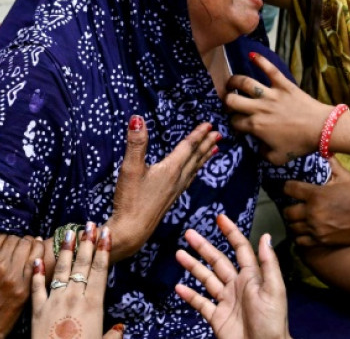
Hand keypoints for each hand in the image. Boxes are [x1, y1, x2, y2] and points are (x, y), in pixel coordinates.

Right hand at [0, 234, 41, 338]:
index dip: (1, 239)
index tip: (1, 245)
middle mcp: (0, 267)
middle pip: (15, 240)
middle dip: (15, 240)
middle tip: (14, 246)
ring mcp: (15, 277)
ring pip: (28, 246)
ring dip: (27, 243)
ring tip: (26, 245)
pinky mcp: (26, 288)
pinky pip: (37, 261)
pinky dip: (39, 251)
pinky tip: (37, 248)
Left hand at [32, 224, 123, 338]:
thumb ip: (113, 335)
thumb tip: (120, 328)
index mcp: (93, 304)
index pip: (100, 270)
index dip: (103, 250)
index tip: (106, 233)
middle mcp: (74, 298)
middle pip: (82, 265)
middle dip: (87, 242)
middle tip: (89, 224)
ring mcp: (54, 302)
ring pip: (61, 270)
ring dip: (66, 250)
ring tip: (68, 232)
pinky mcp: (37, 311)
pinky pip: (37, 287)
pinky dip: (37, 272)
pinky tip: (36, 258)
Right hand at [107, 116, 219, 261]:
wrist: (131, 231)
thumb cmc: (130, 200)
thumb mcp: (130, 168)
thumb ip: (136, 143)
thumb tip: (137, 118)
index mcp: (170, 169)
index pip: (188, 147)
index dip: (198, 134)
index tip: (210, 125)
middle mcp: (176, 179)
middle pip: (195, 158)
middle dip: (206, 144)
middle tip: (219, 134)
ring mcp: (174, 191)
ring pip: (194, 169)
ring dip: (204, 157)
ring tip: (213, 149)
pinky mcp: (170, 199)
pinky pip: (188, 179)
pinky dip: (195, 170)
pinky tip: (192, 173)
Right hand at [175, 214, 290, 338]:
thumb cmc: (272, 322)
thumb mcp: (274, 289)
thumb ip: (268, 263)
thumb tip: (265, 236)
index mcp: (252, 277)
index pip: (240, 249)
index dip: (231, 232)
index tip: (220, 218)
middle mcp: (237, 286)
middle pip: (218, 261)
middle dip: (204, 247)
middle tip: (189, 233)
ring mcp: (225, 302)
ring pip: (206, 279)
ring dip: (193, 266)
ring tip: (179, 254)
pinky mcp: (217, 318)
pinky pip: (200, 304)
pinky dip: (189, 295)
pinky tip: (179, 287)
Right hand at [226, 53, 331, 164]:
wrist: (322, 129)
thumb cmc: (300, 144)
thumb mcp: (278, 158)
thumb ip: (262, 154)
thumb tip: (256, 147)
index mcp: (256, 126)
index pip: (234, 121)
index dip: (233, 123)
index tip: (238, 124)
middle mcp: (259, 108)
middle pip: (232, 100)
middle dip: (227, 101)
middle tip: (230, 103)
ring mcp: (271, 94)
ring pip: (245, 82)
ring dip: (234, 81)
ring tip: (232, 83)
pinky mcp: (283, 84)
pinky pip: (270, 69)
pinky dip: (261, 60)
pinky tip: (251, 54)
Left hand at [282, 158, 349, 246]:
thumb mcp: (346, 177)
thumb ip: (332, 164)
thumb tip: (325, 149)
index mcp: (316, 195)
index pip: (290, 189)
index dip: (288, 187)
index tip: (290, 187)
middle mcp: (313, 212)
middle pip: (287, 211)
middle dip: (289, 206)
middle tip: (294, 204)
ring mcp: (316, 228)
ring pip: (292, 226)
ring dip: (294, 221)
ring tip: (299, 217)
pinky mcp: (320, 241)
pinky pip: (300, 240)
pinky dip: (300, 235)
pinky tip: (304, 229)